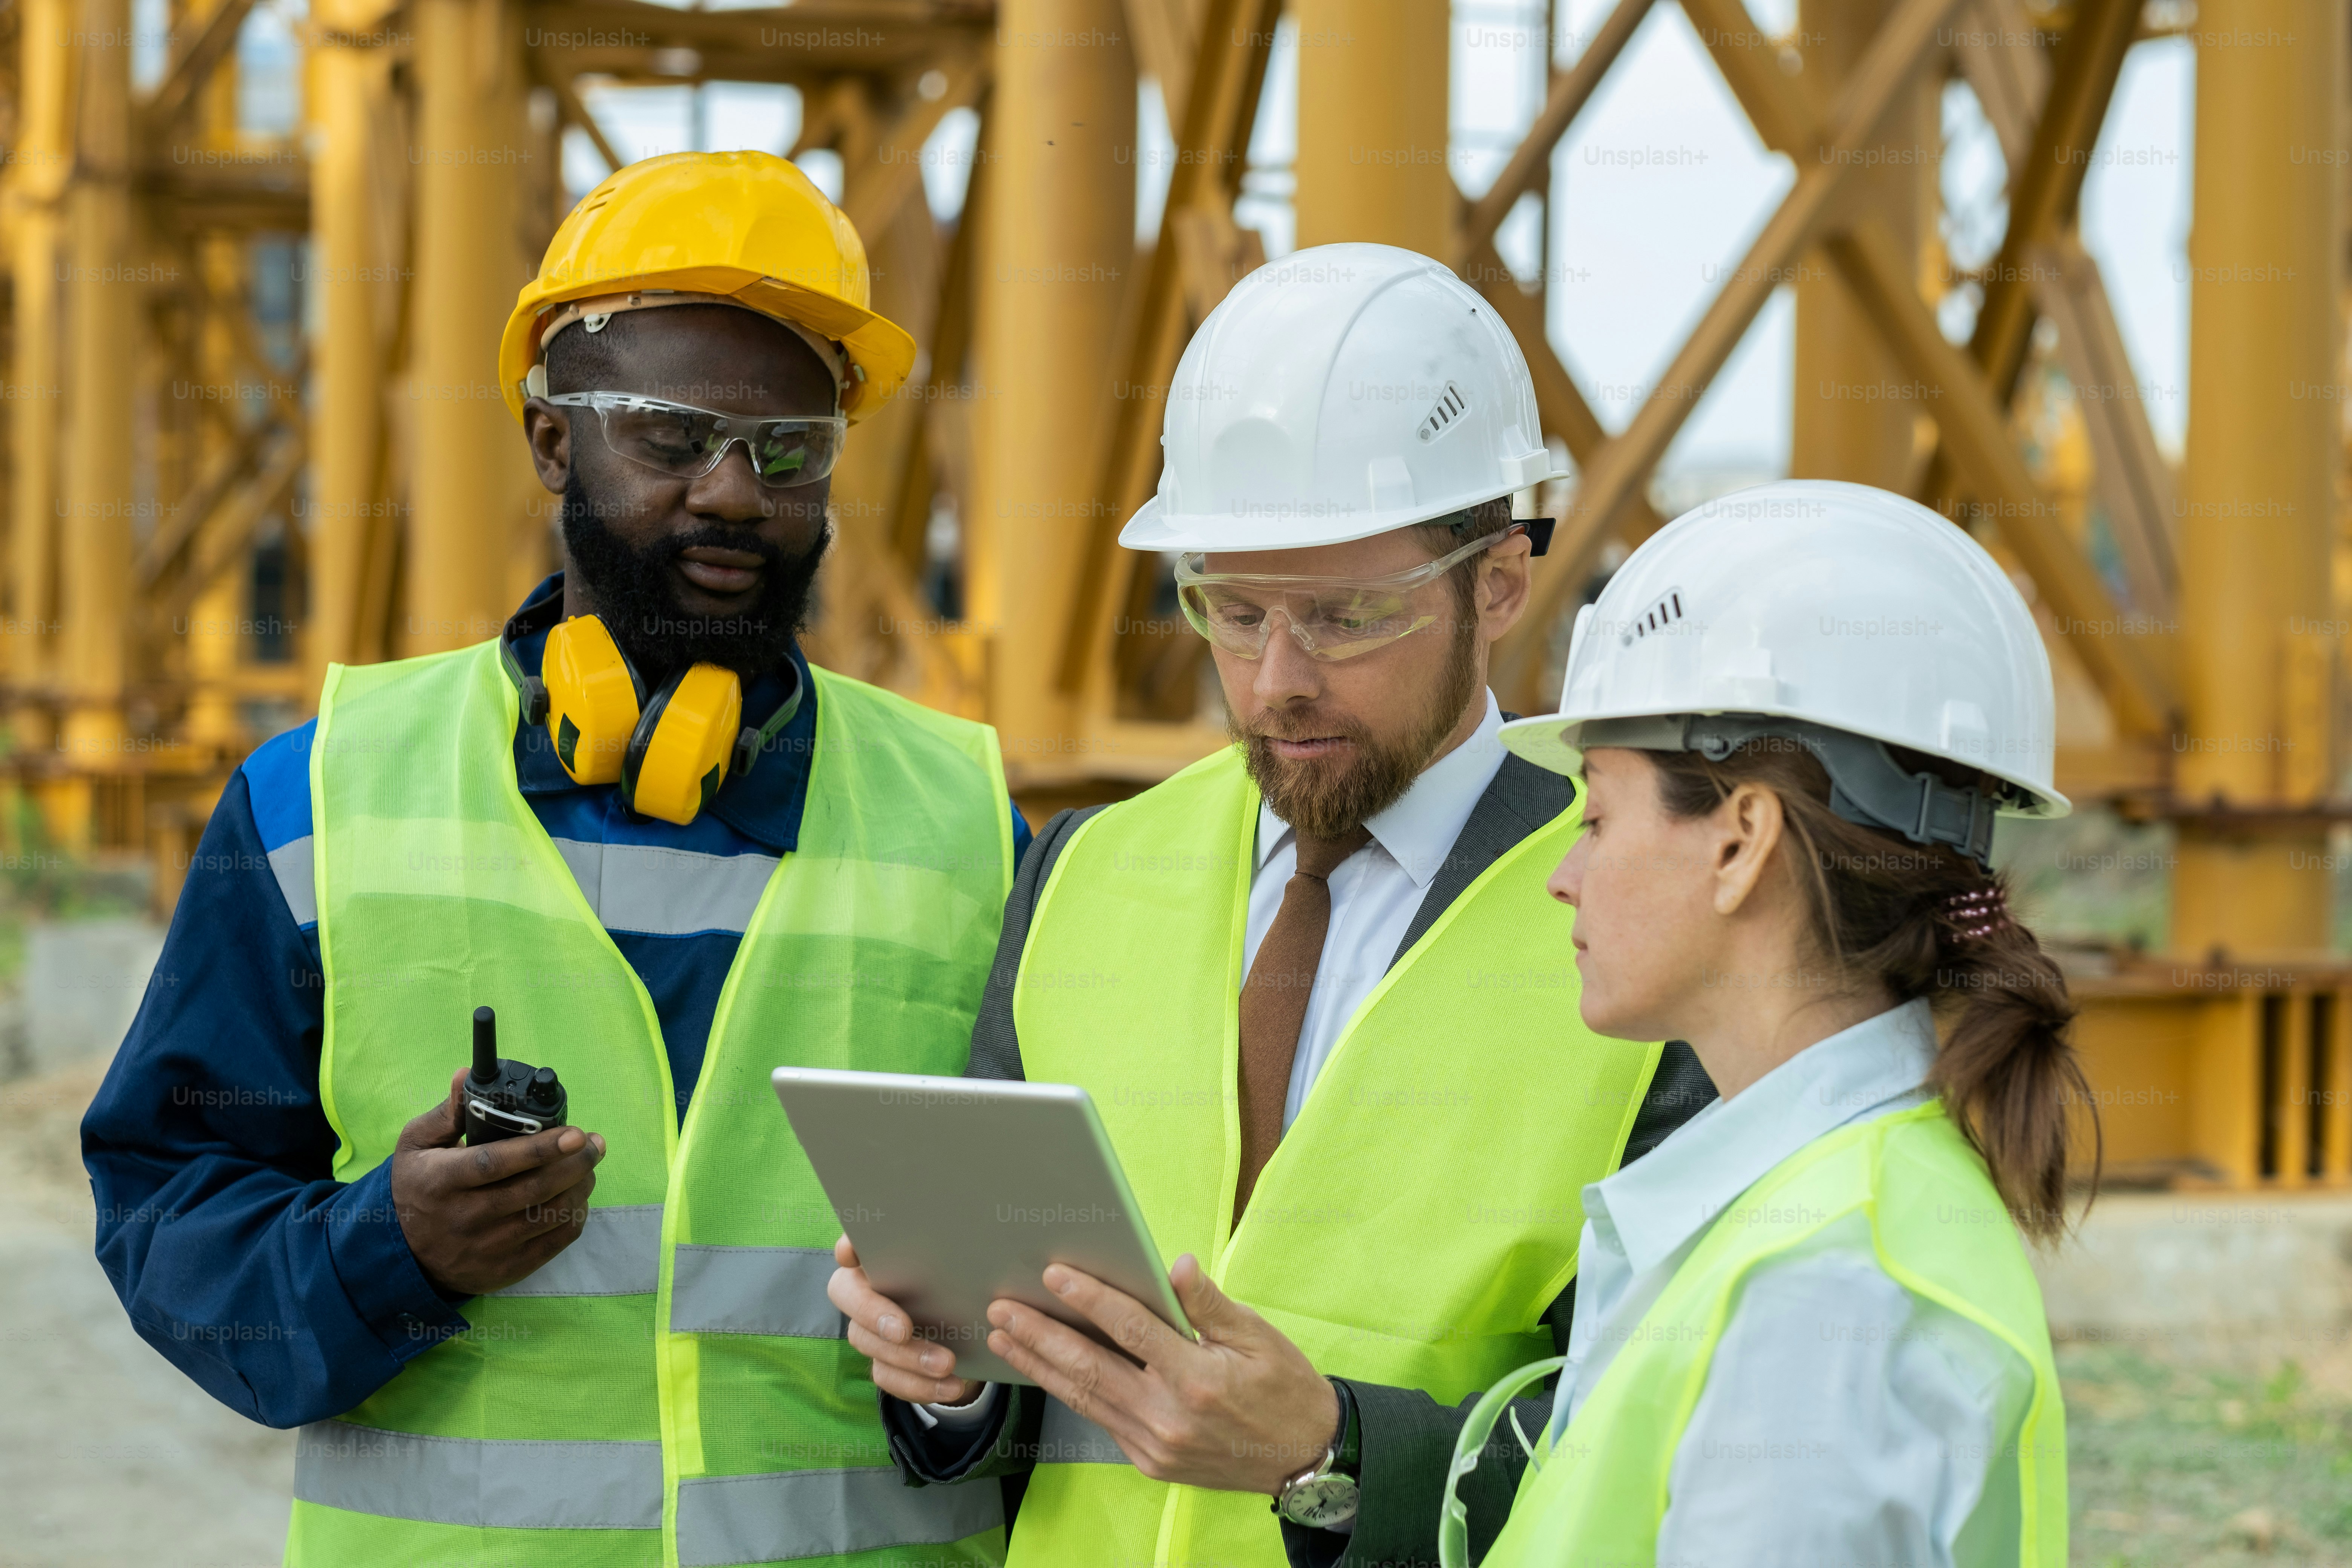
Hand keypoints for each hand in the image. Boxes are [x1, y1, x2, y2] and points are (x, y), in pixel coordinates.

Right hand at [390, 1068, 606, 1296]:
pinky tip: (578, 1197)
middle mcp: (465, 1218)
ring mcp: (486, 1249)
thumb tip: (468, 1075)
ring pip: (547, 1217)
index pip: (497, 1163)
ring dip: (579, 1188)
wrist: (402, 1254)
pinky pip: (551, 1244)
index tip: (575, 1132)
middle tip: (594, 1143)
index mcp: (443, 1181)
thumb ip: (447, 1112)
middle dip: (574, 1164)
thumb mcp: (416, 1145)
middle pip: (532, 1190)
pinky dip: (573, 1219)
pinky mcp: (504, 1271)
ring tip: (588, 1165)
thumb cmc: (416, 1188)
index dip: (539, 1149)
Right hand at [827, 1235, 981, 1404]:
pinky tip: (950, 1387)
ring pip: (869, 1343)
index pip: (852, 1243)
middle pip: (850, 1297)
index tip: (850, 1254)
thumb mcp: (967, 1258)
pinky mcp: (883, 1360)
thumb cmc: (964, 1274)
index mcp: (881, 1254)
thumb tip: (981, 1233)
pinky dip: (919, 1385)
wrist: (972, 1320)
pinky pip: (888, 1376)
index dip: (847, 1246)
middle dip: (874, 1315)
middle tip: (903, 1331)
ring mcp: (869, 1327)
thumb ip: (963, 1244)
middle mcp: (865, 1287)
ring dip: (908, 1357)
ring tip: (947, 1365)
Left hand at [984, 1254, 1339, 1493]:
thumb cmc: (1283, 1388)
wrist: (1304, 1459)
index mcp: (1197, 1379)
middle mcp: (1168, 1416)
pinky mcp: (1149, 1461)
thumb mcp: (1258, 1337)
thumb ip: (1209, 1304)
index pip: (1130, 1329)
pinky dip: (1069, 1393)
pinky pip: (1101, 1420)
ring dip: (1040, 1366)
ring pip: (1084, 1398)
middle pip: (1090, 1367)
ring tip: (1004, 1338)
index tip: (1055, 1274)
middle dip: (1040, 1335)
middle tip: (1001, 1309)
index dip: (1090, 1298)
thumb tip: (1175, 1265)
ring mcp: (1154, 1444)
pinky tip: (1047, 1371)